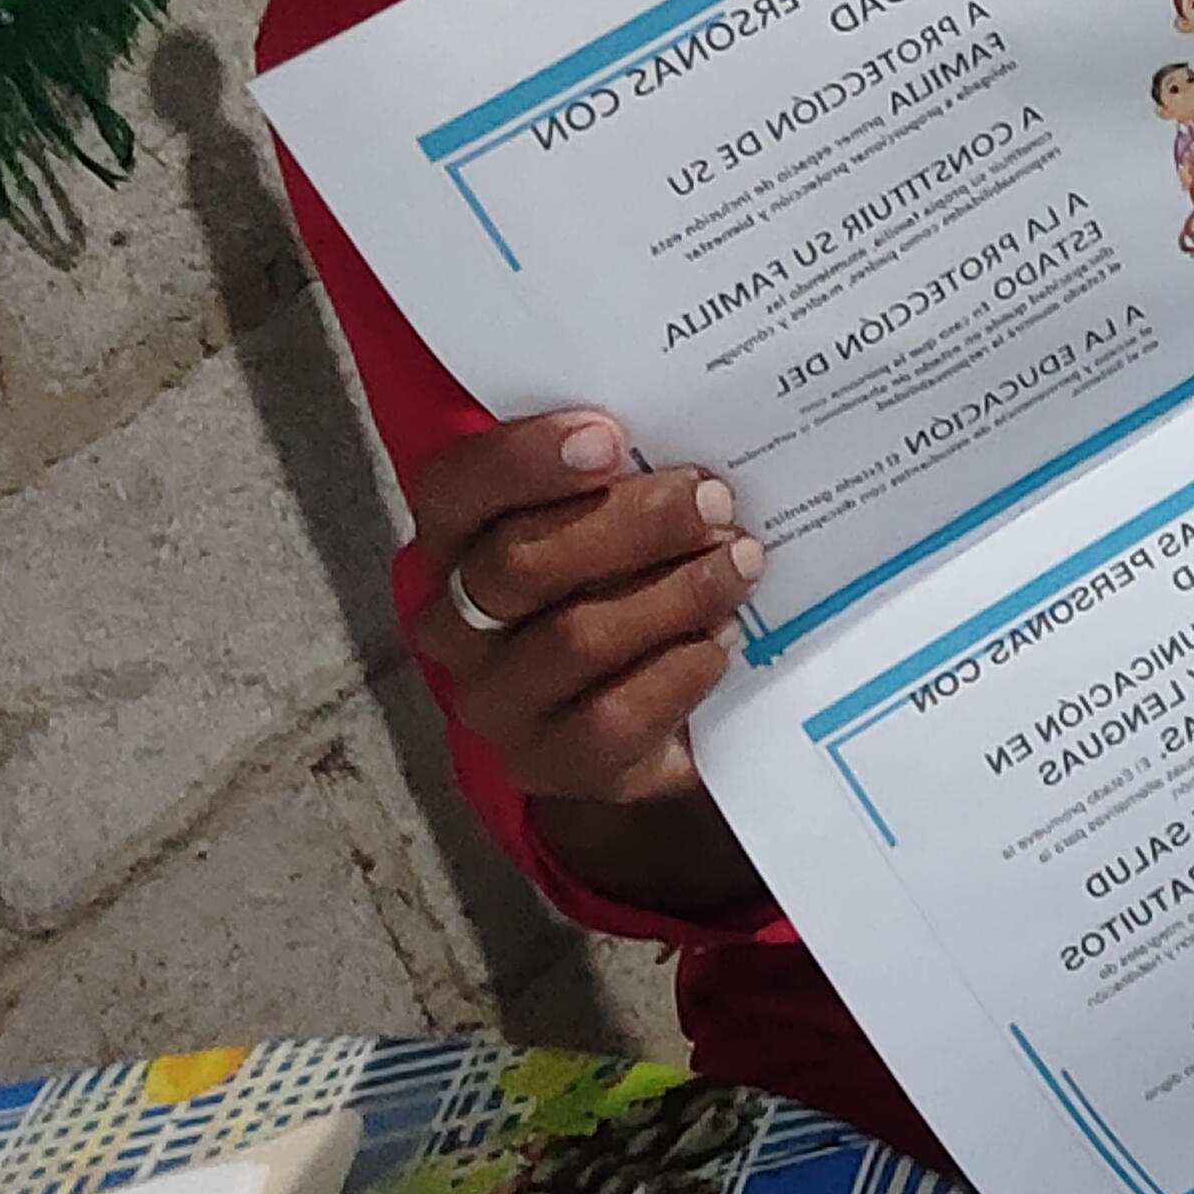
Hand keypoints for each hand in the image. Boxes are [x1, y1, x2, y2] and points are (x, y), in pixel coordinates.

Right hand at [405, 409, 761, 810]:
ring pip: (574, 639)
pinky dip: (678, 672)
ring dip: (675, 593)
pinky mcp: (547, 764)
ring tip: (740, 564)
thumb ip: (620, 477)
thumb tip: (690, 429)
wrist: (638, 717)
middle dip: (633, 524)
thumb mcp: (611, 521)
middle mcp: (453, 623)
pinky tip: (721, 643)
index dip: (526, 459)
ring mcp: (495, 701)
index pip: (457, 489)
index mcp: (455, 542)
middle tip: (715, 500)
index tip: (611, 435)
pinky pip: (610, 718)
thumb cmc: (622, 583)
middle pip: (521, 563)